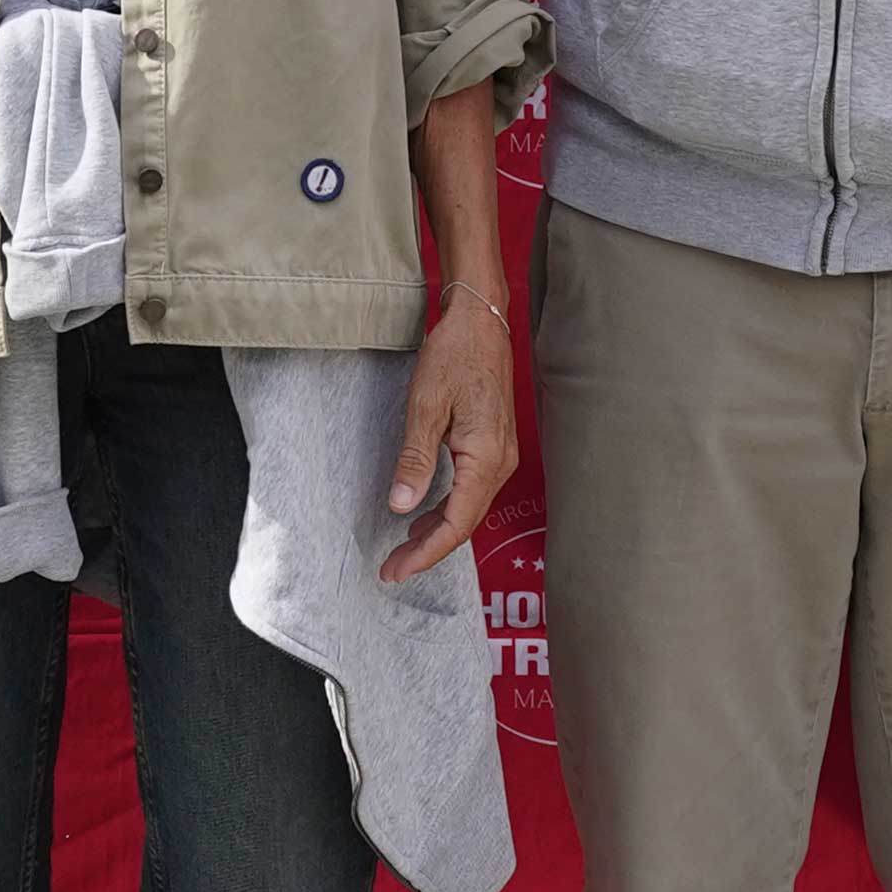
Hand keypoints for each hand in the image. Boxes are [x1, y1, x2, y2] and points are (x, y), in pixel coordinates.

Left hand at [380, 290, 518, 583]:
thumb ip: (415, 459)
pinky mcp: (494, 447)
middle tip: (392, 569)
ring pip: (468, 510)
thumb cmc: (455, 356)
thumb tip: (401, 506)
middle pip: (464, 523)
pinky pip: (471, 492)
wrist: (482, 321)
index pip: (456, 523)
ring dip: (437, 532)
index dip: (426, 552)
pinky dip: (447, 510)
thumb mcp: (427, 406)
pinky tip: (424, 516)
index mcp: (486, 458)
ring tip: (403, 550)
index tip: (396, 570)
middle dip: (428, 550)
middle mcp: (500, 464)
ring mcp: (500, 456)